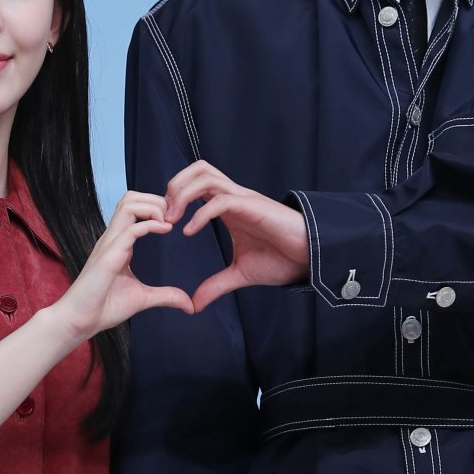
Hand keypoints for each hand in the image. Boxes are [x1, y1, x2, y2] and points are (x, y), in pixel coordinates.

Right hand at [55, 191, 193, 341]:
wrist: (79, 321)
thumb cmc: (104, 307)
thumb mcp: (143, 298)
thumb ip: (166, 296)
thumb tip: (189, 304)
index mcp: (118, 243)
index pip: (134, 208)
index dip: (156, 207)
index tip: (175, 220)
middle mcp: (112, 238)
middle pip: (131, 197)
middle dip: (156, 200)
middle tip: (174, 217)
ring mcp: (109, 244)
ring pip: (128, 205)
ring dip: (153, 207)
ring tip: (168, 222)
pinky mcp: (109, 255)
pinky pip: (130, 229)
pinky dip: (151, 224)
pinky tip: (166, 230)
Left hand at [163, 162, 309, 311]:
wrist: (311, 259)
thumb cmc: (282, 260)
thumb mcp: (240, 275)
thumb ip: (215, 286)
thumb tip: (194, 304)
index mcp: (229, 206)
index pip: (195, 184)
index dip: (175, 197)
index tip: (162, 223)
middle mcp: (234, 196)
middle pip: (197, 169)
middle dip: (175, 186)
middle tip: (164, 215)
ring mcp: (244, 199)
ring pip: (206, 176)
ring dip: (183, 194)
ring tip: (172, 220)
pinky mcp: (253, 207)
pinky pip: (220, 200)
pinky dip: (200, 213)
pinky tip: (189, 232)